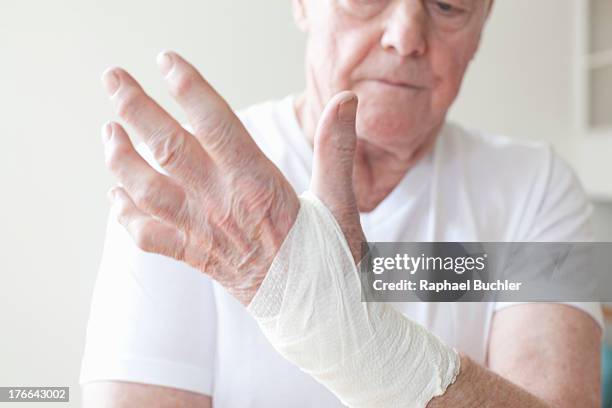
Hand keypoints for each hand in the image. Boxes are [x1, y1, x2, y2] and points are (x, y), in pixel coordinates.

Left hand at [102, 51, 363, 304]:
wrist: (314, 316)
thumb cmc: (328, 258)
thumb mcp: (339, 201)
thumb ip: (336, 148)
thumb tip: (345, 100)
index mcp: (258, 185)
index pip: (218, 126)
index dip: (190, 91)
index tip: (167, 62)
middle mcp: (223, 205)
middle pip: (169, 149)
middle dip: (135, 110)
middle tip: (113, 79)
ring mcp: (204, 233)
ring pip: (148, 191)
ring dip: (121, 159)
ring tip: (109, 132)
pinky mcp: (195, 257)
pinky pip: (150, 237)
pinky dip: (126, 216)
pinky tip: (117, 196)